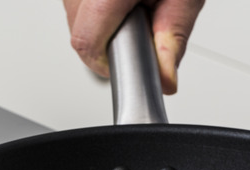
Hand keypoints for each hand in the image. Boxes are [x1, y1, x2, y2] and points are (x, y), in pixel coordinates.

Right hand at [63, 0, 204, 94]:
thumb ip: (174, 38)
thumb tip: (165, 81)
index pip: (87, 45)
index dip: (109, 66)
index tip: (132, 68)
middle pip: (80, 37)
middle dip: (111, 46)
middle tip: (143, 28)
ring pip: (75, 23)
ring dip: (104, 28)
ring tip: (135, 8)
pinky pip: (78, 8)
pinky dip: (100, 14)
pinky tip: (124, 2)